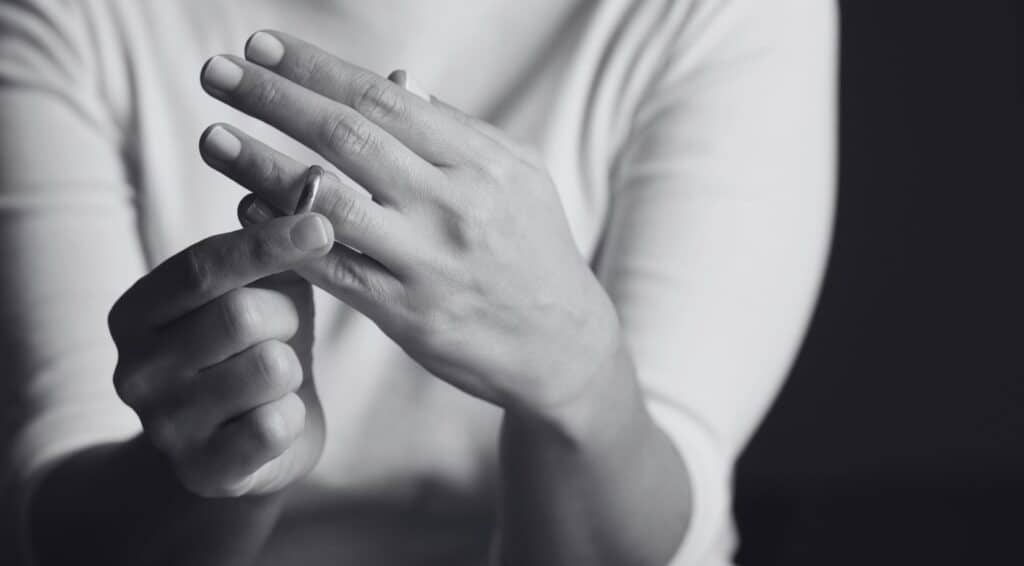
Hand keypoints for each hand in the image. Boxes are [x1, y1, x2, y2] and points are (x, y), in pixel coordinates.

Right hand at [108, 211, 334, 496]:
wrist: (248, 441)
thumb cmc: (256, 346)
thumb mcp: (258, 289)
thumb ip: (269, 246)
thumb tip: (305, 184)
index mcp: (137, 312)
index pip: (201, 267)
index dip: (265, 244)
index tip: (321, 224)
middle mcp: (135, 370)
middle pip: (239, 315)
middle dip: (285, 315)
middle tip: (285, 326)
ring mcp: (164, 426)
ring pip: (267, 368)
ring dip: (292, 365)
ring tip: (278, 374)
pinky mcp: (204, 472)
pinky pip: (276, 425)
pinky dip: (293, 414)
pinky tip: (277, 414)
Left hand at [198, 31, 622, 420]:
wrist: (561, 344)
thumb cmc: (535, 248)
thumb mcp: (517, 176)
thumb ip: (455, 130)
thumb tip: (397, 82)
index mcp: (480, 162)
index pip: (384, 101)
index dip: (316, 69)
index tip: (260, 46)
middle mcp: (453, 206)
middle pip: (348, 140)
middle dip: (275, 100)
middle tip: (215, 73)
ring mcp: (427, 262)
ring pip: (328, 205)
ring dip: (261, 167)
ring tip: (213, 137)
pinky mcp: (407, 314)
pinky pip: (331, 270)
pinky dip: (284, 238)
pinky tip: (245, 211)